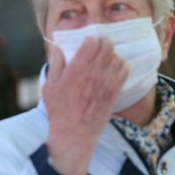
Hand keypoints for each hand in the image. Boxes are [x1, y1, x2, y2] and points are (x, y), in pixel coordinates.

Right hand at [43, 37, 126, 174]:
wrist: (74, 135)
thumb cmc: (59, 112)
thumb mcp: (49, 87)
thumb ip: (55, 65)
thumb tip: (57, 48)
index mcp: (77, 68)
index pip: (92, 41)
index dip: (90, 39)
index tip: (86, 44)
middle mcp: (95, 73)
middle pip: (108, 45)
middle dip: (103, 43)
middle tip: (98, 48)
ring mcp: (107, 82)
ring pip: (117, 57)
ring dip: (111, 55)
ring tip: (104, 60)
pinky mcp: (115, 92)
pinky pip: (124, 71)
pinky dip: (121, 66)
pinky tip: (113, 70)